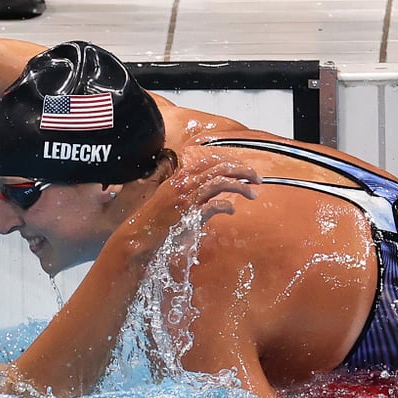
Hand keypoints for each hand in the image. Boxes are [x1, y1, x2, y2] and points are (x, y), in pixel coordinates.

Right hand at [129, 147, 260, 251]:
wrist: (139, 236)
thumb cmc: (156, 221)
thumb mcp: (172, 199)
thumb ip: (190, 192)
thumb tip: (210, 190)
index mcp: (180, 177)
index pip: (210, 160)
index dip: (230, 162)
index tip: (243, 168)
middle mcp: (184, 183)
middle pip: (220, 167)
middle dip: (243, 170)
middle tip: (258, 179)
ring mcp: (187, 197)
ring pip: (221, 182)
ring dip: (241, 186)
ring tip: (254, 193)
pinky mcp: (189, 214)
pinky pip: (214, 204)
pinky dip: (226, 205)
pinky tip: (232, 210)